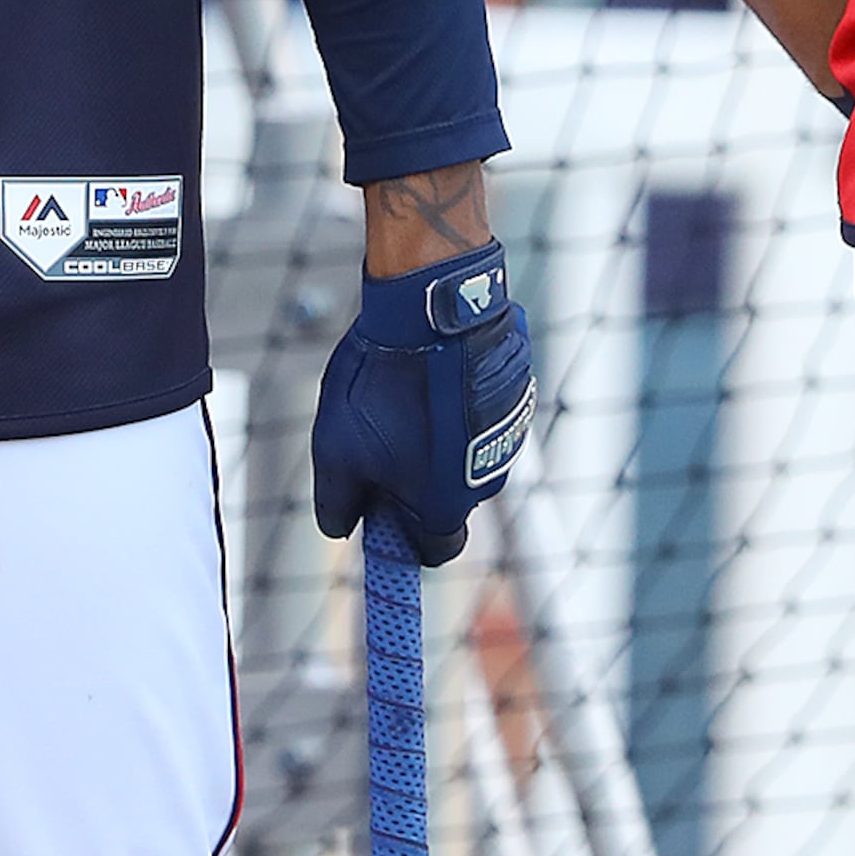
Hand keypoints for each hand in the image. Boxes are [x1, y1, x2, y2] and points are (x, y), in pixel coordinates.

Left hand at [313, 237, 533, 565]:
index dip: (404, 539)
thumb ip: (336, 502)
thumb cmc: (382, 382)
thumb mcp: (336, 448)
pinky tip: (432, 371)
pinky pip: (484, 414)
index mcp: (445, 505)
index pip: (433, 551)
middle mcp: (487, 480)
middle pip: (449, 500)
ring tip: (405, 395)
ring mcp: (509, 435)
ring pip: (467, 454)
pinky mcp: (518, 395)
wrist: (433, 305)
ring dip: (440, 440)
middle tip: (382, 443)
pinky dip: (461, 405)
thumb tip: (339, 526)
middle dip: (418, 482)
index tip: (380, 513)